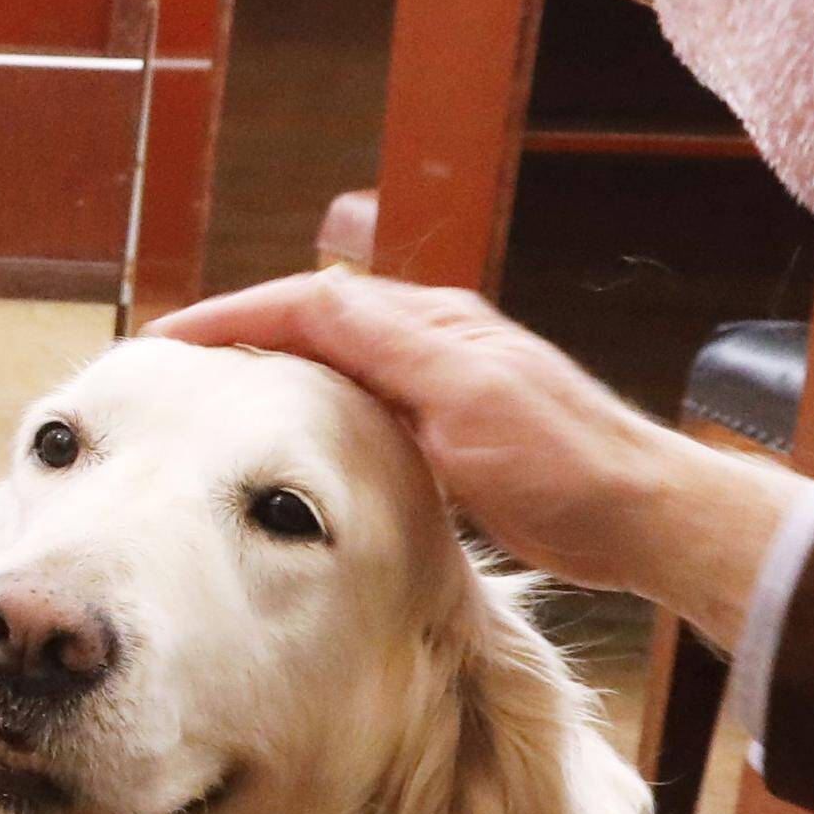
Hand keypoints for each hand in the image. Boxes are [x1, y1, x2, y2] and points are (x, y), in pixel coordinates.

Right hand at [152, 273, 813, 642]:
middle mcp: (436, 337)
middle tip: (176, 362)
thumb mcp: (465, 398)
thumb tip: (314, 300)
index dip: (234, 315)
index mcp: (432, 323)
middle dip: (244, 331)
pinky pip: (368, 395)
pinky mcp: (456, 425)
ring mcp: (448, 379)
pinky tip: (301, 432)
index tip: (169, 339)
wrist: (644, 514)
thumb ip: (391, 347)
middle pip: (319, 317)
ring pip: (341, 355)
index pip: (311, 302)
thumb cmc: (565, 464)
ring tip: (218, 390)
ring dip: (278, 362)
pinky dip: (318, 401)